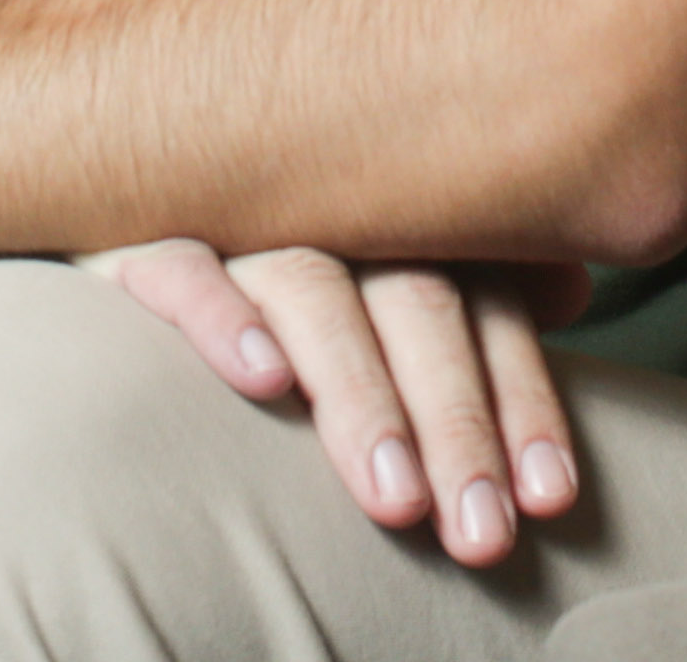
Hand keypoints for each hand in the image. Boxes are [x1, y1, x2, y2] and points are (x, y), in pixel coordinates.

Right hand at [84, 240, 588, 565]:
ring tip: (396, 496)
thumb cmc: (273, 223)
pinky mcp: (139, 225)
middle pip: (417, 308)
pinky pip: (181, 261)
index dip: (521, 403)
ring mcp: (239, 209)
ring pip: (316, 293)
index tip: (548, 500)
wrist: (115, 151)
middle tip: (480, 534)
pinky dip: (222, 312)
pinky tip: (262, 375)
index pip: (485, 309)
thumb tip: (571, 288)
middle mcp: (334, 203)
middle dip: (456, 426)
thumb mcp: (379, 243)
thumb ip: (477, 269)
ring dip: (361, 394)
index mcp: (405, 211)